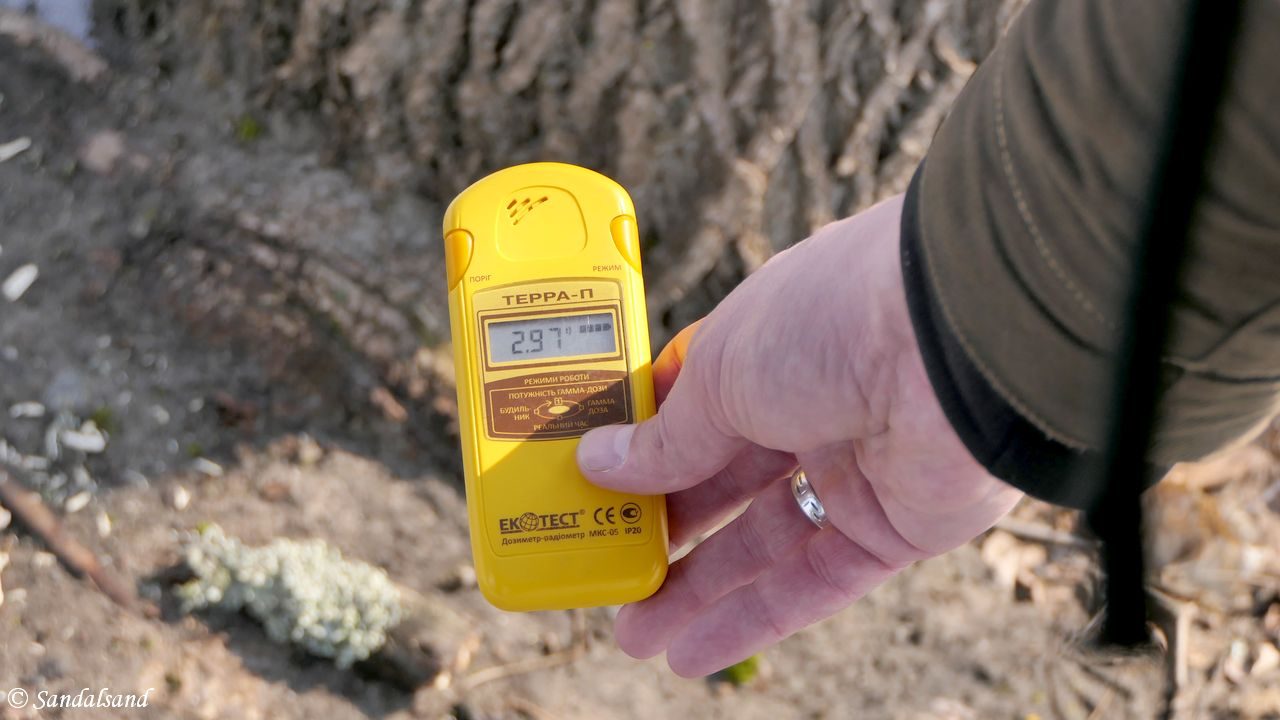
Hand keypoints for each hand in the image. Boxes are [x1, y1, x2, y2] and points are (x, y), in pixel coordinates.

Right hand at [576, 194, 1021, 676]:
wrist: (958, 343)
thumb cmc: (831, 319)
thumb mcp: (721, 375)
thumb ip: (666, 437)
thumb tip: (599, 463)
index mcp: (772, 345)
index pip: (699, 404)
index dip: (648, 447)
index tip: (596, 485)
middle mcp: (814, 403)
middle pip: (726, 482)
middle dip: (665, 530)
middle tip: (608, 568)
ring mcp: (857, 467)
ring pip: (763, 542)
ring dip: (698, 590)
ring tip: (634, 633)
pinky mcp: (896, 528)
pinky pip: (814, 583)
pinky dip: (753, 619)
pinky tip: (693, 652)